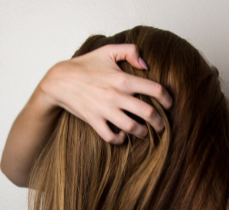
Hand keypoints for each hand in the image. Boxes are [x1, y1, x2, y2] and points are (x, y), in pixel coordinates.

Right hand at [39, 44, 172, 143]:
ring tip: (145, 132)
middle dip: (160, 122)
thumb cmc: (85, 65)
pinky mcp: (94, 121)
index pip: (155, 89)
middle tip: (162, 126)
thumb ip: (130, 51)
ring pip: (133, 128)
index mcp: (123, 79)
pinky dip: (120, 139)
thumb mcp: (107, 51)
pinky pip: (111, 137)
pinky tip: (123, 135)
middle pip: (148, 113)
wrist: (59, 80)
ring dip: (143, 133)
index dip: (167, 98)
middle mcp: (116, 96)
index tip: (169, 104)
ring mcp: (105, 110)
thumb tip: (146, 66)